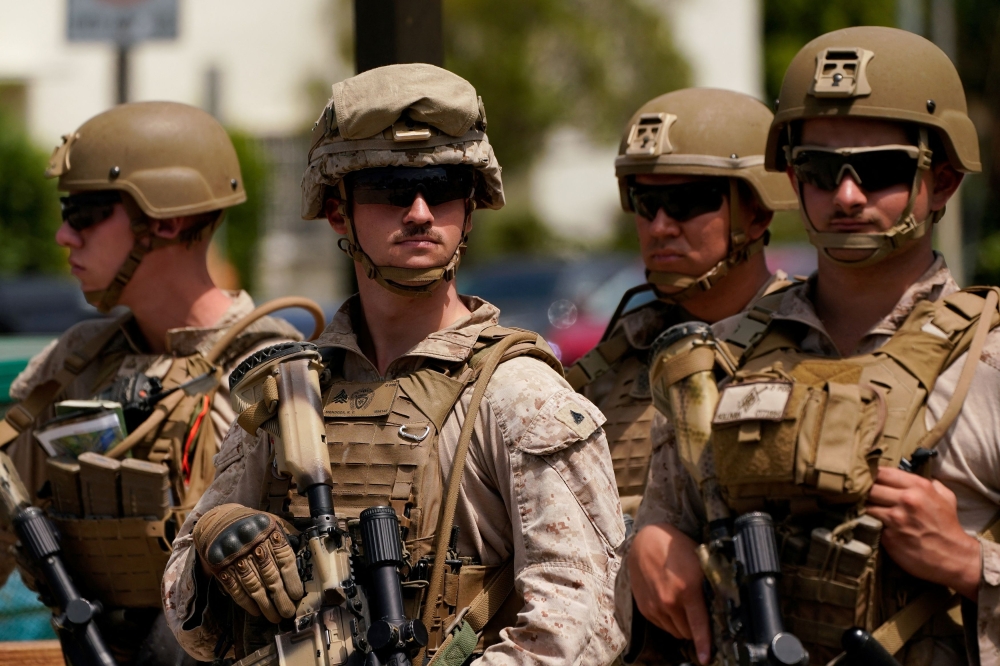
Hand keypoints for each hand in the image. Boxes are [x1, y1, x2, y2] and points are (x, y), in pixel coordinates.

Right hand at [193, 503, 303, 622]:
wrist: (219, 519)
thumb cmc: (254, 524)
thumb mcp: (273, 522)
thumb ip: (289, 536)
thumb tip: (306, 553)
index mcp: (269, 532)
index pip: (284, 560)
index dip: (292, 580)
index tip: (297, 596)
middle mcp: (252, 545)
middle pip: (270, 576)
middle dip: (280, 598)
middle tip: (288, 613)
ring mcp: (235, 557)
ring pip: (253, 586)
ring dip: (265, 605)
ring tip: (275, 617)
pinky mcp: (220, 567)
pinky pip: (235, 588)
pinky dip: (245, 602)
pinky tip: (256, 611)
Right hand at [628, 522, 710, 663]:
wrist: (645, 540)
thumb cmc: (676, 549)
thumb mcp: (700, 563)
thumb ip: (708, 587)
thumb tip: (722, 606)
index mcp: (687, 590)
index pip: (698, 626)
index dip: (704, 645)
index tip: (706, 659)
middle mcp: (669, 601)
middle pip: (687, 632)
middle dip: (695, 628)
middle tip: (697, 612)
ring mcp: (655, 606)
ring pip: (675, 631)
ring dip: (681, 624)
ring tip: (682, 604)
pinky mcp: (644, 607)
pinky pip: (662, 625)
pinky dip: (668, 620)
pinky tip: (670, 602)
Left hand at [866, 466, 980, 599]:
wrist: (955, 558)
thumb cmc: (948, 527)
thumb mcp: (945, 498)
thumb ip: (929, 483)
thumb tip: (911, 476)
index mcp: (918, 487)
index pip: (882, 472)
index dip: (870, 474)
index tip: (865, 478)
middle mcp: (906, 499)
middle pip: (870, 487)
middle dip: (862, 490)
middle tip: (856, 494)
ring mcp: (895, 518)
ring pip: (865, 505)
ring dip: (860, 507)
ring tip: (856, 507)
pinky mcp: (888, 536)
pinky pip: (868, 524)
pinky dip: (864, 522)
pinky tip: (860, 521)